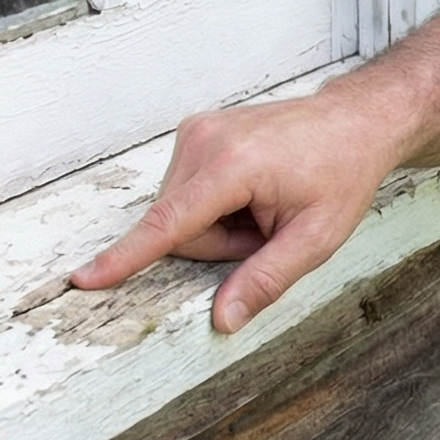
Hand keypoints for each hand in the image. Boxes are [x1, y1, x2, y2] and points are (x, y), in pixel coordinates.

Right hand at [71, 88, 397, 333]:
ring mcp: (198, 131)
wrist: (355, 121)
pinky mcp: (196, 132)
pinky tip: (251, 191)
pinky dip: (215, 204)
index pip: (170, 223)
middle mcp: (205, 140)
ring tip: (263, 204)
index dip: (126, 257)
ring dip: (218, 224)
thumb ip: (266, 278)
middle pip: (178, 229)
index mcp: (234, 165)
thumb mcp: (316, 237)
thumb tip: (222, 319)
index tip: (84, 278)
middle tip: (268, 224)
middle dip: (219, 244)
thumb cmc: (342, 173)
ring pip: (179, 214)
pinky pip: (185, 192)